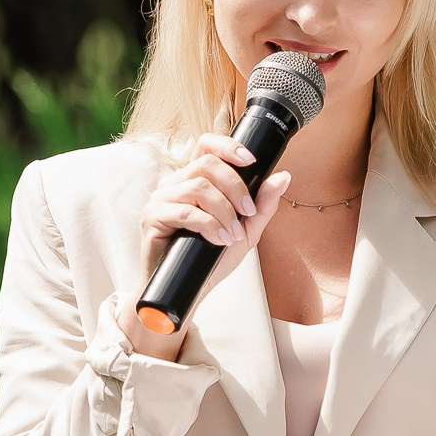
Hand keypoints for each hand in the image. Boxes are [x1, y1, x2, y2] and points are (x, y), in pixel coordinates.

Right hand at [120, 133, 290, 358]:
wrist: (189, 291)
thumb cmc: (212, 258)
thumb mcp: (246, 231)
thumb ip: (263, 205)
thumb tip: (284, 176)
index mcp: (194, 180)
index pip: (206, 145)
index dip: (228, 146)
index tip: (251, 162)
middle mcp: (175, 184)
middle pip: (206, 164)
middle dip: (235, 187)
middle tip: (248, 212)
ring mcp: (161, 199)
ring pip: (197, 187)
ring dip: (223, 211)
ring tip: (232, 234)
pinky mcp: (152, 218)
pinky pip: (184, 211)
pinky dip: (208, 225)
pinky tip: (219, 239)